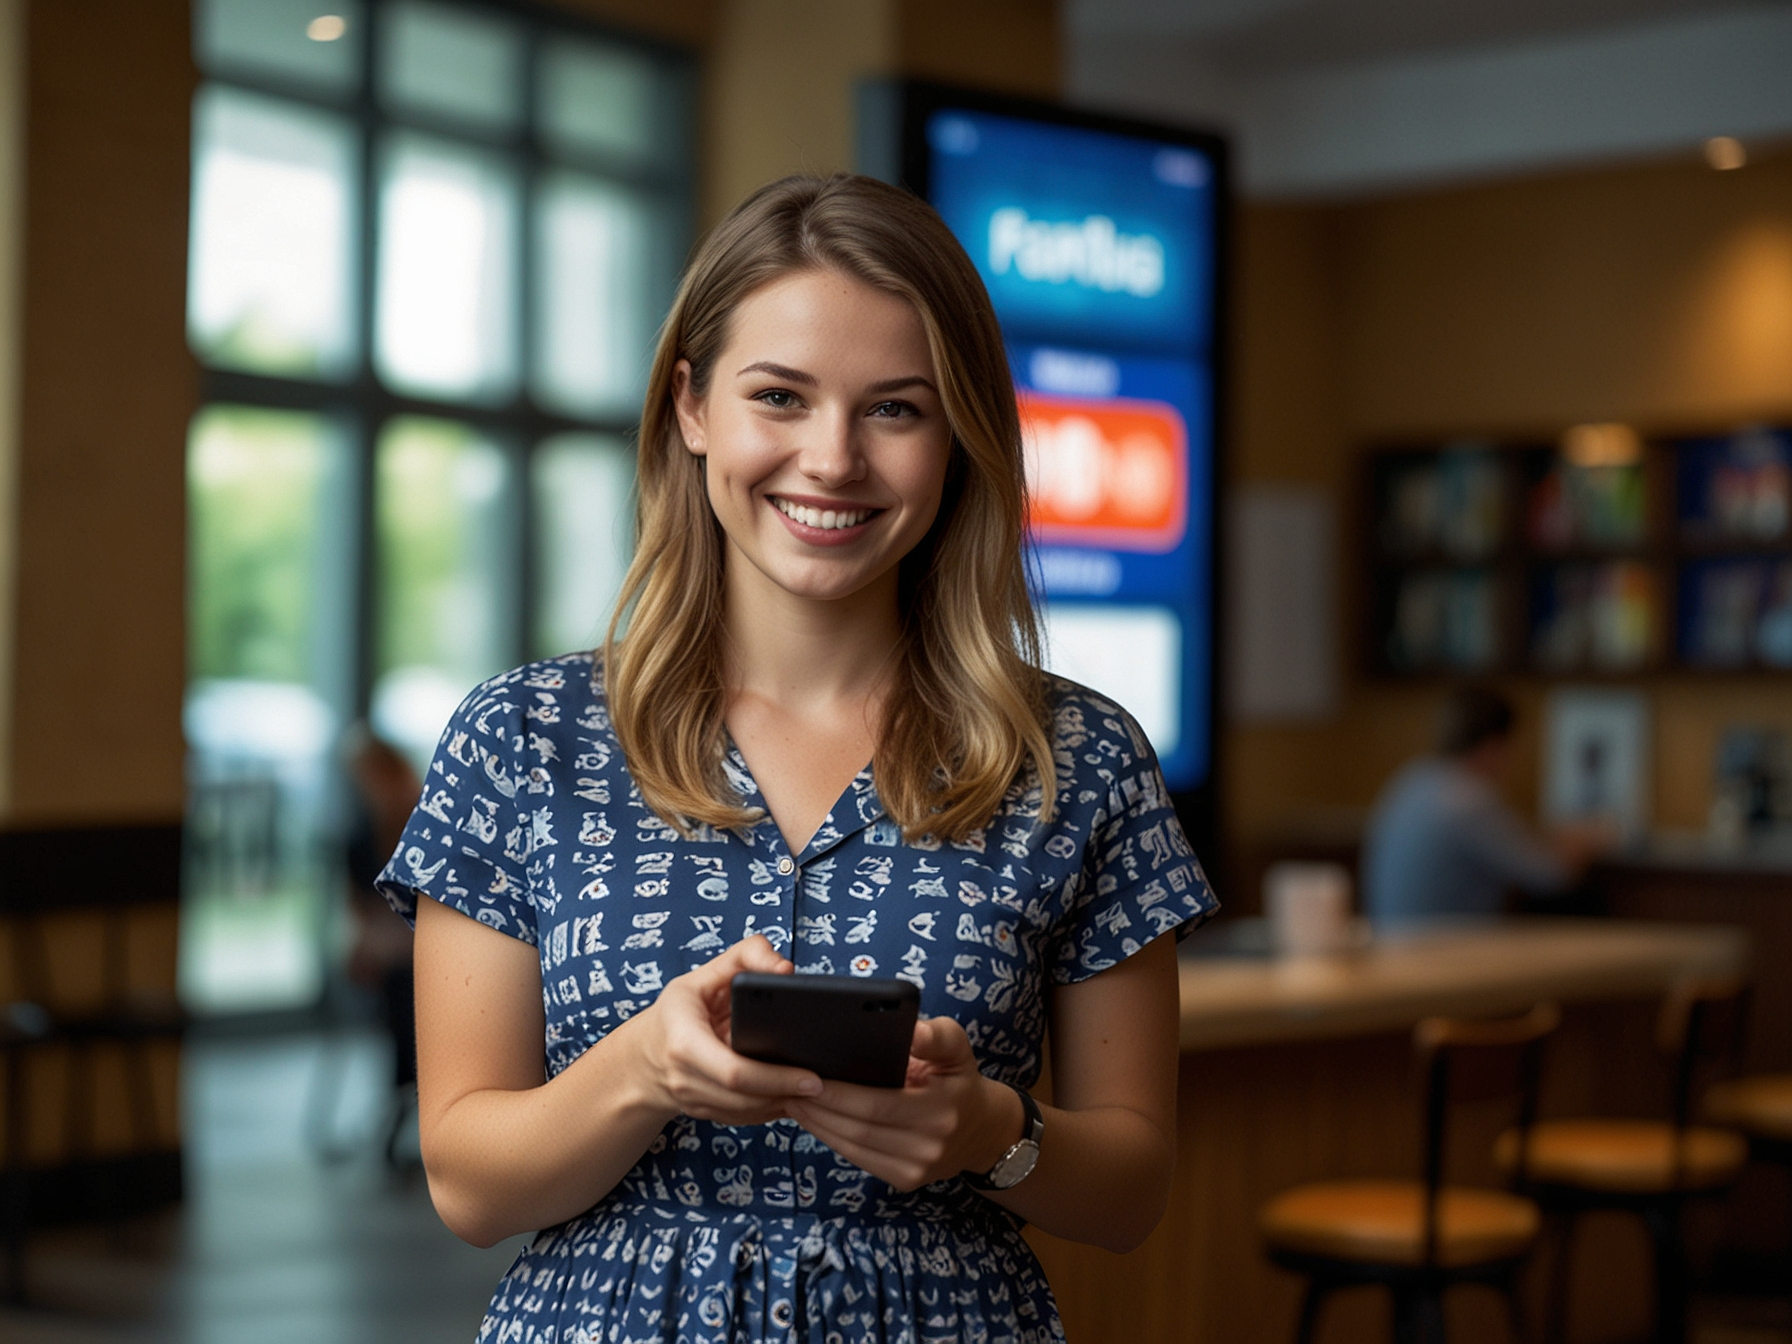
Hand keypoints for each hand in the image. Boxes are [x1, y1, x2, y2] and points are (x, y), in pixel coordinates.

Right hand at [631, 936, 821, 1124]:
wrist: (644, 1053)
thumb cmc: (679, 1009)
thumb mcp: (704, 972)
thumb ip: (746, 956)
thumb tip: (785, 969)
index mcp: (684, 1041)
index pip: (734, 1071)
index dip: (775, 1077)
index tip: (810, 1074)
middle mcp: (685, 1077)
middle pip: (744, 1097)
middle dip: (786, 1092)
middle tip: (821, 1083)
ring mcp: (693, 1101)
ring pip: (746, 1112)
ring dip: (781, 1104)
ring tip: (813, 1092)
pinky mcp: (703, 1113)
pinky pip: (742, 1119)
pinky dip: (768, 1110)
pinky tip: (791, 1097)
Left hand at [784, 1015, 1021, 1191]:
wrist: (983, 1131)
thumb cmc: (960, 1080)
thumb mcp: (958, 1049)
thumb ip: (936, 1036)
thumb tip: (910, 1030)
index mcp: (940, 1110)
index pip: (877, 1104)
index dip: (839, 1093)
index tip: (808, 1075)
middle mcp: (928, 1146)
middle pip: (858, 1128)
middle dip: (818, 1108)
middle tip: (787, 1085)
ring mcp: (916, 1170)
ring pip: (852, 1147)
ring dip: (817, 1125)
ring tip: (792, 1100)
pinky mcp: (904, 1181)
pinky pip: (859, 1159)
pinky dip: (832, 1139)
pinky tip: (815, 1120)